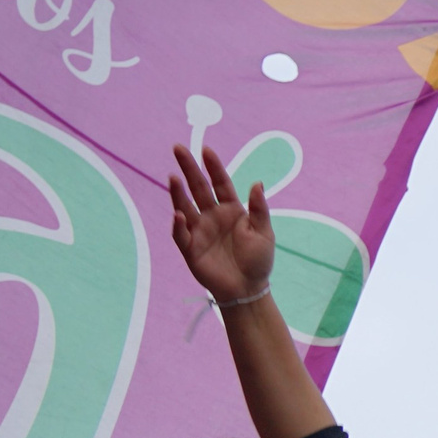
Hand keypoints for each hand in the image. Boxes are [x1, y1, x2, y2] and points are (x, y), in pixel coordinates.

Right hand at [168, 144, 275, 302]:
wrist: (248, 289)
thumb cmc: (258, 261)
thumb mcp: (264, 233)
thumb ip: (259, 209)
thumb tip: (257, 183)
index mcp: (231, 210)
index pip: (220, 183)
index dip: (213, 167)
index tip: (206, 150)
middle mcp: (212, 216)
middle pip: (198, 188)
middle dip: (188, 168)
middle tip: (178, 148)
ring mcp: (200, 230)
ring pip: (185, 206)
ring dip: (178, 192)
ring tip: (173, 177)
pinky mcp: (190, 248)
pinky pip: (180, 233)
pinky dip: (178, 224)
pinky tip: (179, 214)